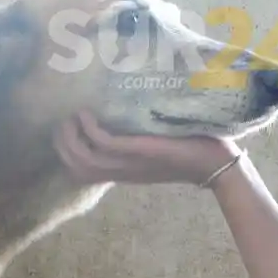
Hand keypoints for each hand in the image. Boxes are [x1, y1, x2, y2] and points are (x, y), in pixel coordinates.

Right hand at [53, 111, 242, 185]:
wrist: (215, 163)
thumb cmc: (190, 148)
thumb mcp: (155, 144)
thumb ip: (138, 134)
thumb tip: (124, 107)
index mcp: (124, 171)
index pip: (81, 171)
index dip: (65, 151)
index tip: (63, 128)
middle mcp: (122, 171)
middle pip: (76, 166)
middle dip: (62, 143)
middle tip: (62, 120)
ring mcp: (130, 163)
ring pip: (83, 159)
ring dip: (71, 137)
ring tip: (71, 116)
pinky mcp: (140, 152)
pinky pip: (104, 145)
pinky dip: (90, 130)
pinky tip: (88, 114)